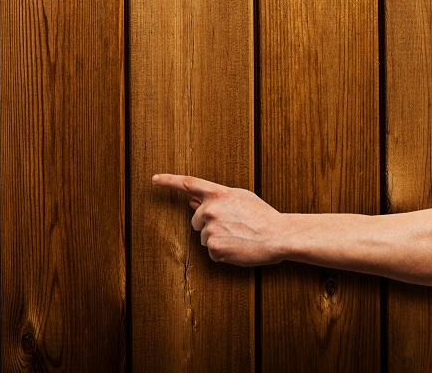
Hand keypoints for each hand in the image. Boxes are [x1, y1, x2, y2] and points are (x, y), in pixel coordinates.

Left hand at [152, 174, 283, 265]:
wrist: (277, 235)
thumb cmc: (262, 216)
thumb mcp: (240, 198)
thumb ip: (216, 198)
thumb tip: (191, 200)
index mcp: (218, 194)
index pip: (188, 183)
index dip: (169, 180)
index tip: (154, 179)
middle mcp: (211, 210)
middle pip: (196, 219)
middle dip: (209, 223)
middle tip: (232, 225)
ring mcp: (210, 230)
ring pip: (204, 237)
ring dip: (217, 238)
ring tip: (238, 236)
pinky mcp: (214, 248)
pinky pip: (211, 252)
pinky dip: (222, 252)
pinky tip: (237, 247)